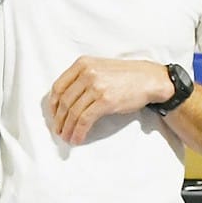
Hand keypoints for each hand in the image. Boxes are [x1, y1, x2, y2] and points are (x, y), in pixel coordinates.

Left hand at [47, 57, 171, 145]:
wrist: (149, 79)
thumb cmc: (126, 76)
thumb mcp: (99, 68)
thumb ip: (82, 78)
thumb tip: (66, 102)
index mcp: (82, 64)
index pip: (59, 86)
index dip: (53, 105)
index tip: (54, 116)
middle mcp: (87, 73)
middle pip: (64, 101)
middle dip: (59, 120)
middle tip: (59, 131)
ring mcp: (96, 86)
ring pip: (73, 112)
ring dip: (68, 128)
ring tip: (68, 138)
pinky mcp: (105, 100)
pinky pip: (85, 119)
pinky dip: (79, 131)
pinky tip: (78, 138)